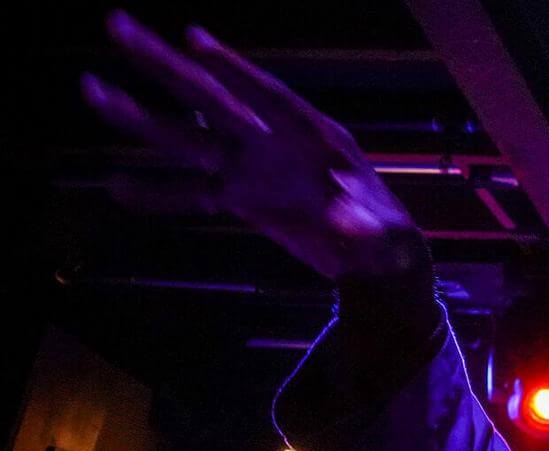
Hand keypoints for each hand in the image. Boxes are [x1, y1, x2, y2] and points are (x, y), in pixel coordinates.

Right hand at [82, 11, 421, 279]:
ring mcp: (253, 168)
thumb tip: (353, 223)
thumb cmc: (385, 237)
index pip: (269, 97)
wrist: (375, 257)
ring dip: (141, 119)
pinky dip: (158, 193)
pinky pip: (192, 193)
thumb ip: (362, 225)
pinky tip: (118, 186)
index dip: (234, 70)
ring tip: (92, 88)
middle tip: (117, 25)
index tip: (194, 39)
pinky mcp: (242, 197)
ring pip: (189, 139)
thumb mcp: (381, 234)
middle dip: (167, 66)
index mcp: (315, 137)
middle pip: (213, 100)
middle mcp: (275, 143)